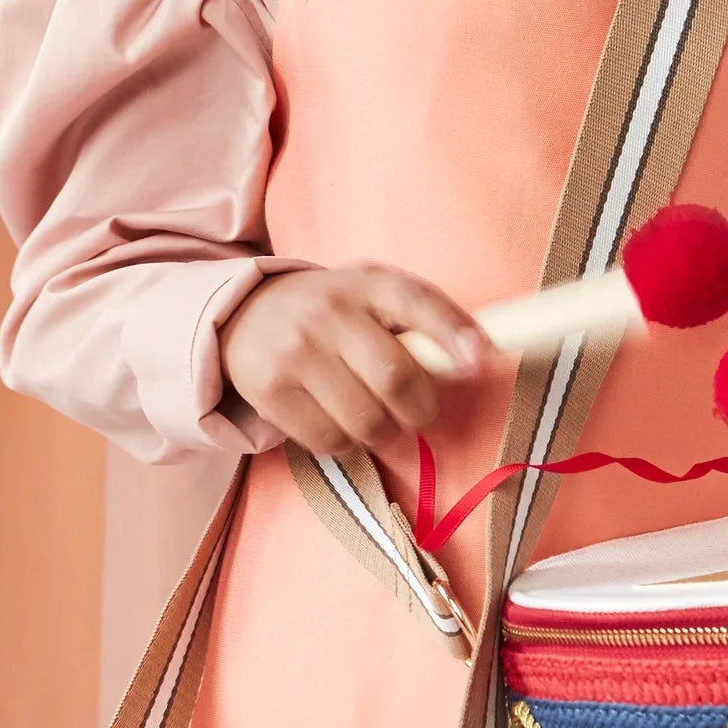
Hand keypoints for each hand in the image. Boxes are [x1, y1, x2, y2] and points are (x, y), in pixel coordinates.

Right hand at [220, 266, 490, 456]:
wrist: (244, 313)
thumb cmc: (332, 312)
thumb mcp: (373, 296)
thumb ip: (423, 320)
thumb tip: (483, 358)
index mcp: (366, 284)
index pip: (416, 302)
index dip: (453, 332)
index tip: (481, 359)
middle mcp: (328, 312)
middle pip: (395, 379)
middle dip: (421, 410)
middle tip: (419, 414)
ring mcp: (295, 352)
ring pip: (366, 421)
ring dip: (384, 432)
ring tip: (375, 416)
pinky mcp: (270, 390)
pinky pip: (330, 440)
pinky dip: (347, 443)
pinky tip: (340, 421)